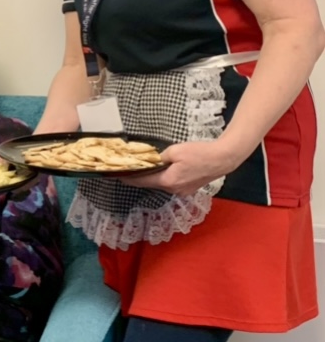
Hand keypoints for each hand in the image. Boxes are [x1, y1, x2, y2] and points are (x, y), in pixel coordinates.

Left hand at [122, 139, 241, 195]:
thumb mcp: (175, 151)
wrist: (223, 159)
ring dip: (150, 178)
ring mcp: (182, 190)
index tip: (117, 176)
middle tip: (126, 171)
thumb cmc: (200, 153)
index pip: (142, 181)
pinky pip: (170, 183)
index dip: (128, 178)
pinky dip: (162, 178)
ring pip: (161, 184)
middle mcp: (173, 189)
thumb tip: (152, 161)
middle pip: (150, 184)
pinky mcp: (188, 188)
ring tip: (140, 170)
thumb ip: (160, 157)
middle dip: (138, 178)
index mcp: (168, 181)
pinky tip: (159, 171)